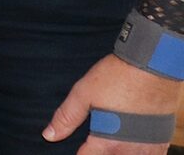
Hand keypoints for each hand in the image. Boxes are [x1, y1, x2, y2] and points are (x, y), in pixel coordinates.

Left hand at [46, 54, 181, 152]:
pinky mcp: (162, 139)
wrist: (153, 65)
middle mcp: (131, 149)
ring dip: (119, 152)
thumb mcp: (83, 93)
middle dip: (100, 152)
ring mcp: (150, 146)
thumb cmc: (118, 77)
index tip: (79, 147)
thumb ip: (66, 117)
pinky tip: (131, 140)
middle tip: (96, 135)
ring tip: (112, 136)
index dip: (80, 153)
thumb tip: (49, 135)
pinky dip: (139, 152)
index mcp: (109, 141)